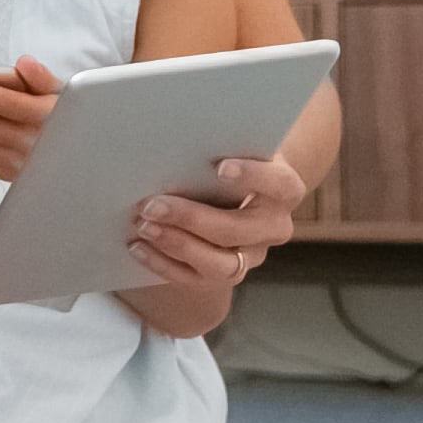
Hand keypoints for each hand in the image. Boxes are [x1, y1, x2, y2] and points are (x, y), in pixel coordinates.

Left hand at [127, 154, 306, 288]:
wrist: (240, 188)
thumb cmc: (233, 159)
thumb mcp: (236, 147)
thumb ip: (221, 148)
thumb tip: (178, 145)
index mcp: (284, 190)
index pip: (278, 184)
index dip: (252, 177)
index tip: (220, 168)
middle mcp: (274, 227)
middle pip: (237, 230)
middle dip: (191, 218)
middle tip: (152, 205)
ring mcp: (251, 255)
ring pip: (220, 265)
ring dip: (177, 245)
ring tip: (144, 227)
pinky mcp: (225, 273)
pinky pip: (193, 278)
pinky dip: (162, 263)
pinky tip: (137, 246)